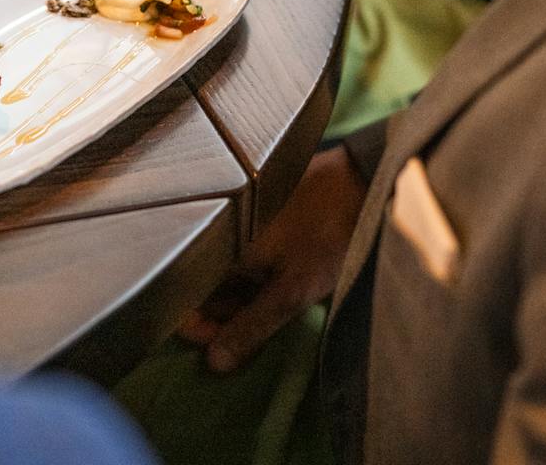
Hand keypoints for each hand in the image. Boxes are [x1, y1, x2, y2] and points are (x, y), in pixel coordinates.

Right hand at [177, 146, 366, 372]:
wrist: (361, 182)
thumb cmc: (328, 233)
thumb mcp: (292, 291)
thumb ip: (251, 327)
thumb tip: (215, 362)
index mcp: (218, 242)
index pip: (183, 294)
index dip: (197, 327)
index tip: (220, 348)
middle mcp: (218, 227)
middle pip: (201, 284)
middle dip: (223, 314)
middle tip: (257, 325)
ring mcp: (235, 220)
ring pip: (221, 271)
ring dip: (239, 296)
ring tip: (275, 298)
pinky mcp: (252, 216)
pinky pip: (238, 253)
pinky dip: (252, 273)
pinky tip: (278, 277)